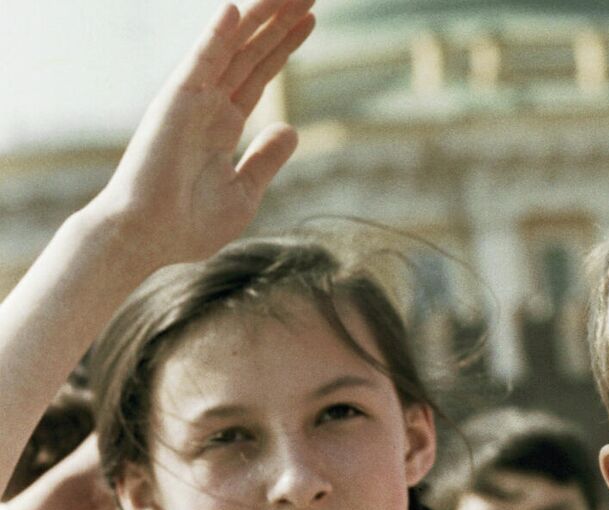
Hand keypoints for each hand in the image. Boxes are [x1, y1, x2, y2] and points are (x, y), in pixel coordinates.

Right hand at [83, 0, 314, 270]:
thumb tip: (290, 129)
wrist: (148, 239)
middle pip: (250, 52)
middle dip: (278, 22)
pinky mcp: (176, 104)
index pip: (259, 74)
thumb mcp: (243, 192)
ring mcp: (192, 101)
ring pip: (231, 49)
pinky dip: (217, 36)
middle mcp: (208, 105)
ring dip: (259, 19)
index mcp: (222, 124)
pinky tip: (237, 11)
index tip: (309, 20)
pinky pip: (201, 64)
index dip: (283, 46)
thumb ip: (265, 158)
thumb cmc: (187, 224)